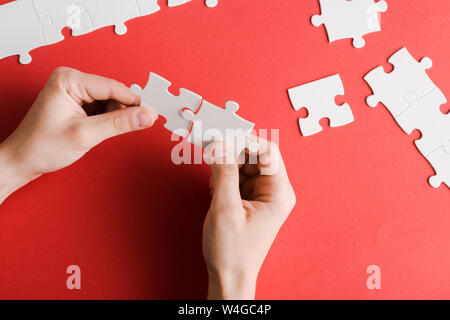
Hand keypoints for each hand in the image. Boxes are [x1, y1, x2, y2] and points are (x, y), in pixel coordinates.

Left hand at [0, 67, 156, 203]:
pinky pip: (103, 108)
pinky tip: (99, 131)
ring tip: (102, 133)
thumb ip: (119, 124)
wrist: (23, 160)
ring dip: (115, 117)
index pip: (113, 87)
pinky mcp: (77, 103)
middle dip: (124, 111)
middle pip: (113, 93)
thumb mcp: (86, 135)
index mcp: (69, 80)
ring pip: (110, 101)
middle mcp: (71, 81)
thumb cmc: (42, 146)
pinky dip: (108, 120)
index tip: (153, 113)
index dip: (135, 102)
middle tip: (140, 125)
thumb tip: (146, 116)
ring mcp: (74, 92)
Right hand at [203, 138, 295, 298]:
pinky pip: (237, 176)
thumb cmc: (233, 251)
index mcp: (279, 193)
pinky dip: (224, 177)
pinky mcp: (249, 199)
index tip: (224, 132)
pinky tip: (216, 190)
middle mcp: (274, 191)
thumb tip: (220, 144)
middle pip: (254, 155)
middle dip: (232, 152)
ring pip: (243, 164)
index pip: (268, 152)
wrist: (229, 276)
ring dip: (226, 166)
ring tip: (214, 181)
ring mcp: (261, 194)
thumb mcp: (225, 209)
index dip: (246, 139)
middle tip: (211, 147)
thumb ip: (223, 173)